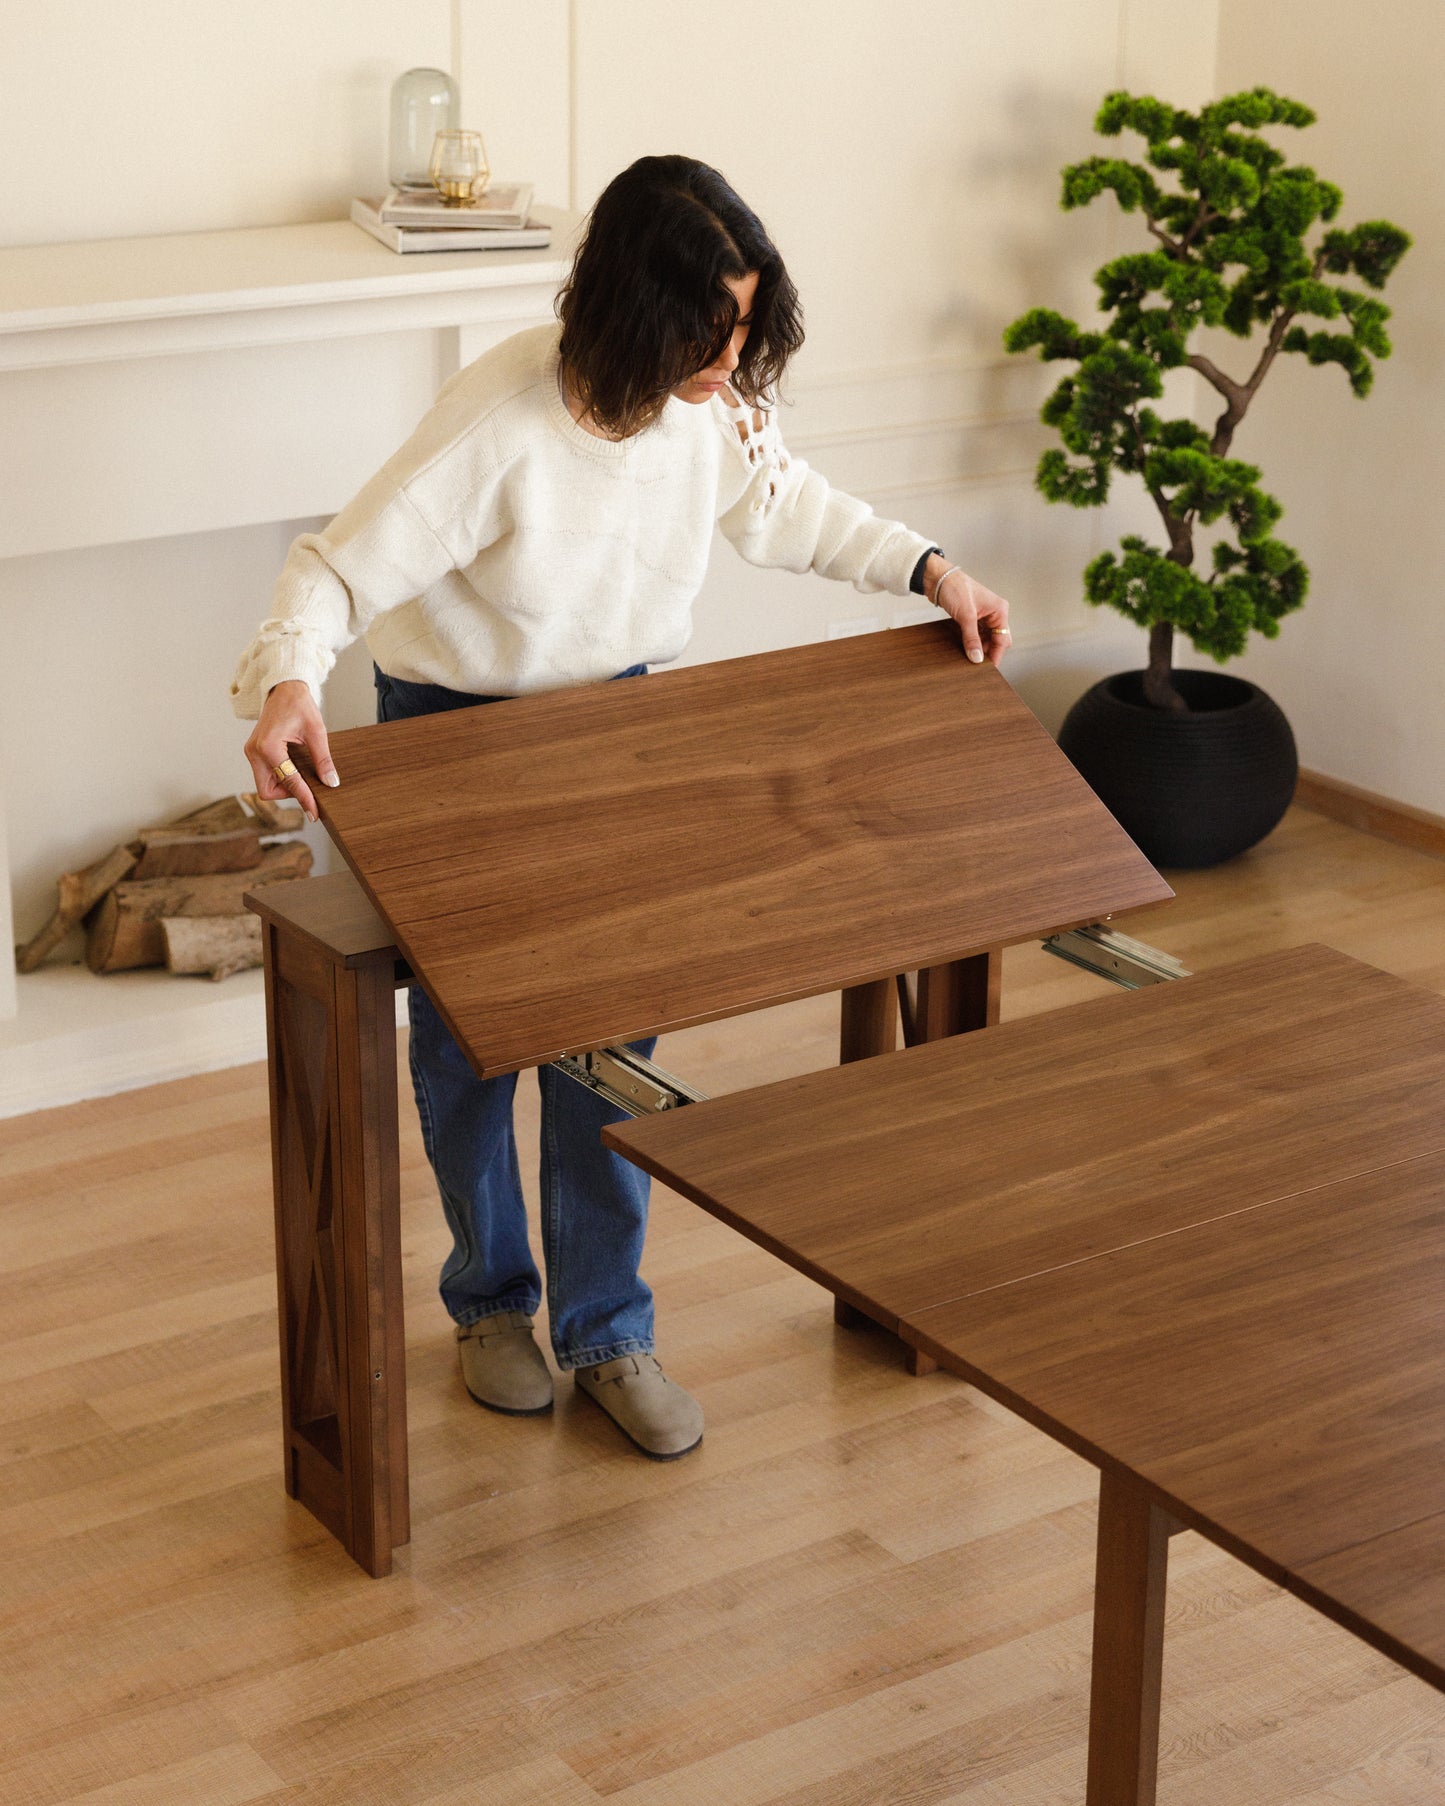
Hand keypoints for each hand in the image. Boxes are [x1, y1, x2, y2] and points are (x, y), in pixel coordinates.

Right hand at [243, 680, 338, 822]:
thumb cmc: (299, 705)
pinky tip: (295, 770)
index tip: (314, 813)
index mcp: (268, 746)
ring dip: (284, 786)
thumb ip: (322, 759)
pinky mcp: (254, 751)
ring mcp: (252, 752)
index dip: (304, 798)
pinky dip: (279, 778)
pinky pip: (264, 774)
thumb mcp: (317, 732)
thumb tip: (331, 782)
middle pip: (267, 790)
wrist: (284, 689)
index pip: (288, 782)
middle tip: (309, 789)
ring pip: (264, 785)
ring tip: (304, 776)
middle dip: (288, 794)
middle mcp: (254, 752)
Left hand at [924, 555, 1012, 666]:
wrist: (937, 578)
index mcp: (999, 610)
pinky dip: (972, 642)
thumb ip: (972, 638)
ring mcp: (983, 616)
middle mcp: (994, 613)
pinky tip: (965, 648)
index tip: (988, 669)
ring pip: (986, 639)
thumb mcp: (965, 616)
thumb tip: (976, 657)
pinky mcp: (972, 618)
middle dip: (988, 651)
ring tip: (969, 657)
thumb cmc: (955, 587)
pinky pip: (976, 635)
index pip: (1003, 639)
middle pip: (997, 640)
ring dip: (979, 648)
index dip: (996, 654)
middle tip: (977, 664)